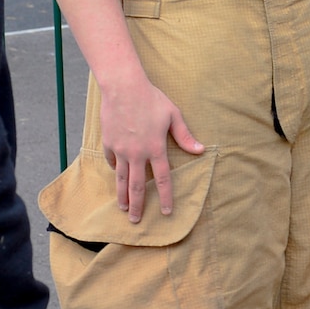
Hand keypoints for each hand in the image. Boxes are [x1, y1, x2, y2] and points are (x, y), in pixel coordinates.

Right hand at [97, 70, 203, 222]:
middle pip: (137, 186)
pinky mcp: (108, 143)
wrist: (123, 87)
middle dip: (137, 205)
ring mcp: (121, 149)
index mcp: (156, 148)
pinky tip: (116, 177)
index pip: (162, 179)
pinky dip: (114, 170)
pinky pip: (112, 161)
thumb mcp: (173, 115)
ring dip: (122, 196)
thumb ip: (185, 136)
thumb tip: (200, 150)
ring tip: (122, 209)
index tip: (166, 212)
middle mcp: (137, 153)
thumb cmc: (151, 98)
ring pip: (121, 179)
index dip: (165, 197)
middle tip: (136, 221)